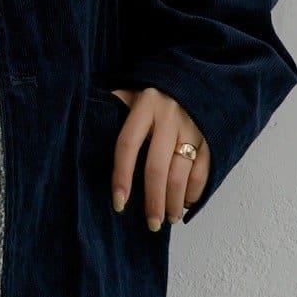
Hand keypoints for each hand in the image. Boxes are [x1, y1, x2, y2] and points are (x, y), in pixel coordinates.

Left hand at [105, 87, 209, 228]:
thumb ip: (116, 104)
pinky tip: (185, 203)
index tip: (119, 204)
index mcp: (144, 105)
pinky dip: (194, 192)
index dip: (121, 177)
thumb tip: (85, 116)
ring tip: (168, 219)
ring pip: (181, 174)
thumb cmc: (159, 90)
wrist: (201, 73)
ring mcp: (193, 127)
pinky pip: (203, 171)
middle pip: (156, 168)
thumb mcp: (135, 90)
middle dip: (153, 201)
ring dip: (174, 202)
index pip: (127, 146)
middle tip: (151, 224)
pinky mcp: (212, 136)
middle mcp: (169, 117)